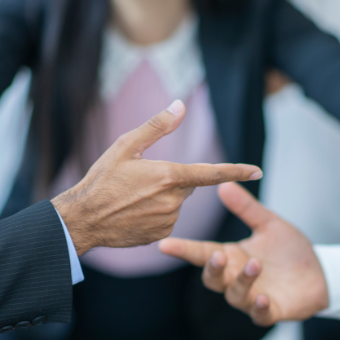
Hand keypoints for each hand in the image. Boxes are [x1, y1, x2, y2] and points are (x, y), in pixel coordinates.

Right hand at [52, 101, 261, 254]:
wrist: (82, 219)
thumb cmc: (101, 179)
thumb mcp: (125, 146)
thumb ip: (156, 126)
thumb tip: (180, 106)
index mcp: (168, 176)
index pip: (211, 173)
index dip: (236, 171)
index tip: (257, 171)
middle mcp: (173, 200)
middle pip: (187, 185)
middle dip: (172, 179)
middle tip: (141, 180)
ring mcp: (168, 220)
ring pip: (176, 202)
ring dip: (162, 197)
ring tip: (132, 198)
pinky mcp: (161, 234)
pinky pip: (167, 219)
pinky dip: (156, 214)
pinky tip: (133, 212)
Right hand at [159, 181, 326, 324]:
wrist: (320, 272)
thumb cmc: (290, 250)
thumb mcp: (269, 224)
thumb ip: (246, 208)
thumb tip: (223, 184)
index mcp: (232, 256)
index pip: (201, 253)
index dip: (183, 249)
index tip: (165, 244)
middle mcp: (236, 278)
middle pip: (212, 278)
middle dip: (212, 268)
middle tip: (217, 256)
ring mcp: (251, 296)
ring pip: (235, 295)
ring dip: (242, 281)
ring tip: (255, 265)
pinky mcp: (270, 311)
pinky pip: (258, 314)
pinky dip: (258, 307)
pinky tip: (261, 297)